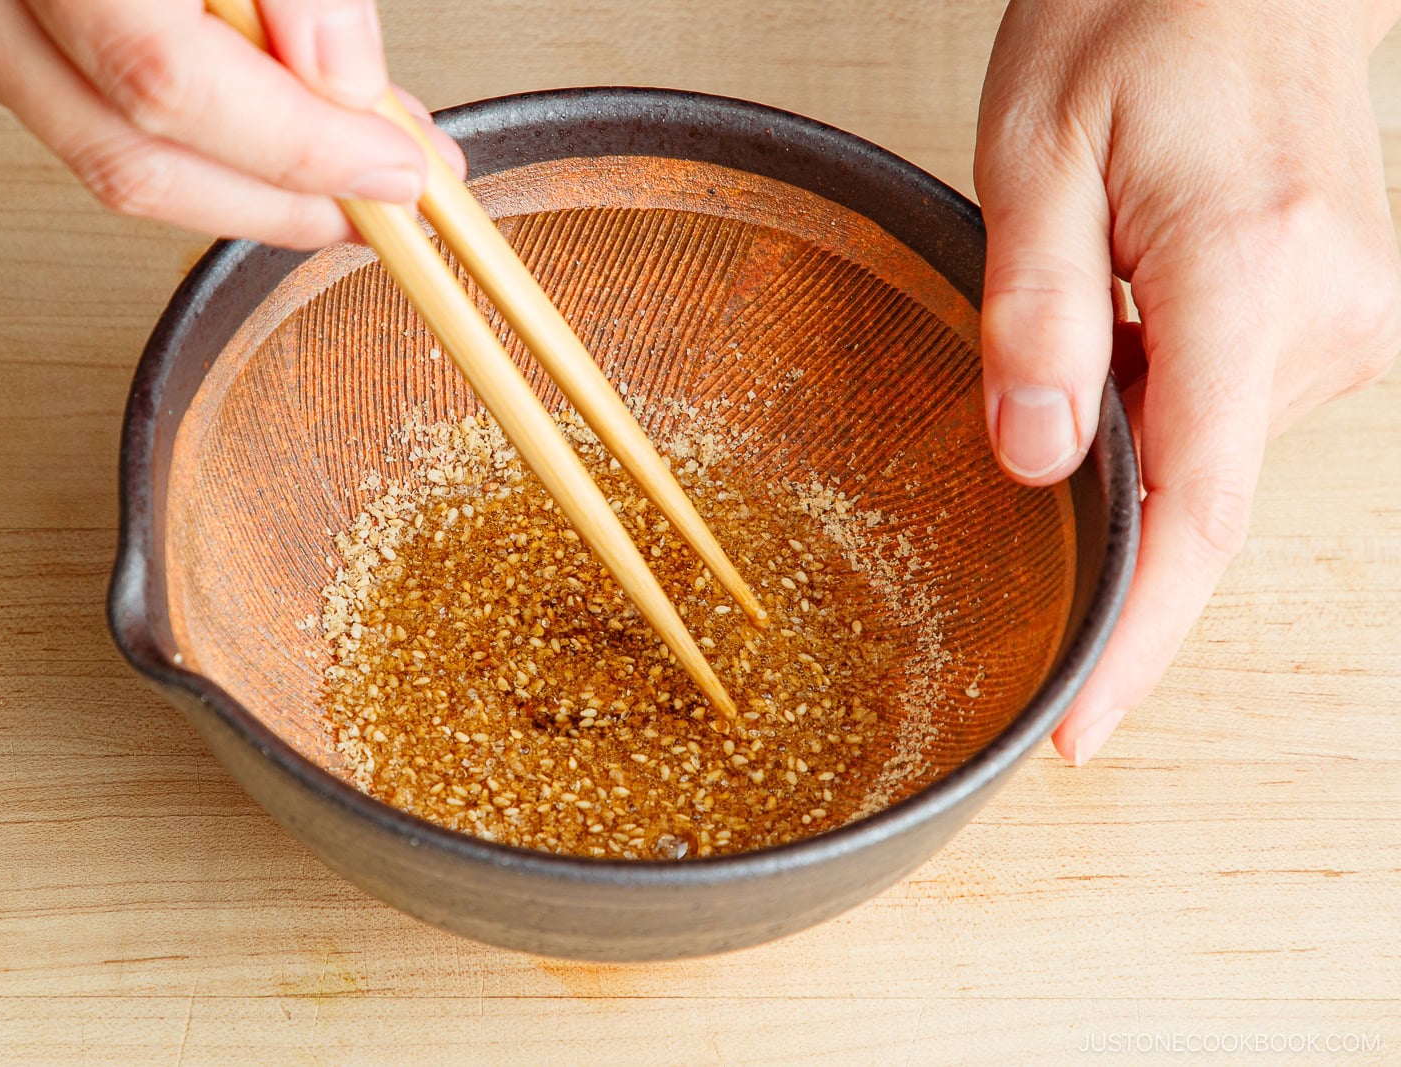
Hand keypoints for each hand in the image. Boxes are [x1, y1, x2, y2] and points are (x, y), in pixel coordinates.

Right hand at [0, 0, 466, 247]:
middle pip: (139, 161)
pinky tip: (263, 117)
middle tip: (382, 198)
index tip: (396, 171)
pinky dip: (189, 136)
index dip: (297, 149)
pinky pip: (89, 118)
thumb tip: (346, 84)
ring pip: (112, 157)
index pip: (169, 83)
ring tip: (343, 156)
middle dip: (283, 201)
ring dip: (245, 179)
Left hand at [975, 0, 1400, 762]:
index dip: (1137, 638)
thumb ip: (1032, 315)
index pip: (1195, 511)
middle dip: (1099, 506)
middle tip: (1017, 410)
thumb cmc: (1137, 20)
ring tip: (1082, 304)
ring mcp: (1349, 322)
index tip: (1081, 729)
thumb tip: (1035, 464)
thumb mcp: (1032, 152)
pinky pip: (1228, 411)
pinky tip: (1123, 316)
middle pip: (1192, 491)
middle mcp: (1328, 314)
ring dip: (1123, 432)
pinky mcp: (1339, 321)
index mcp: (1247, 270)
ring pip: (1206, 452)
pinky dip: (1158, 404)